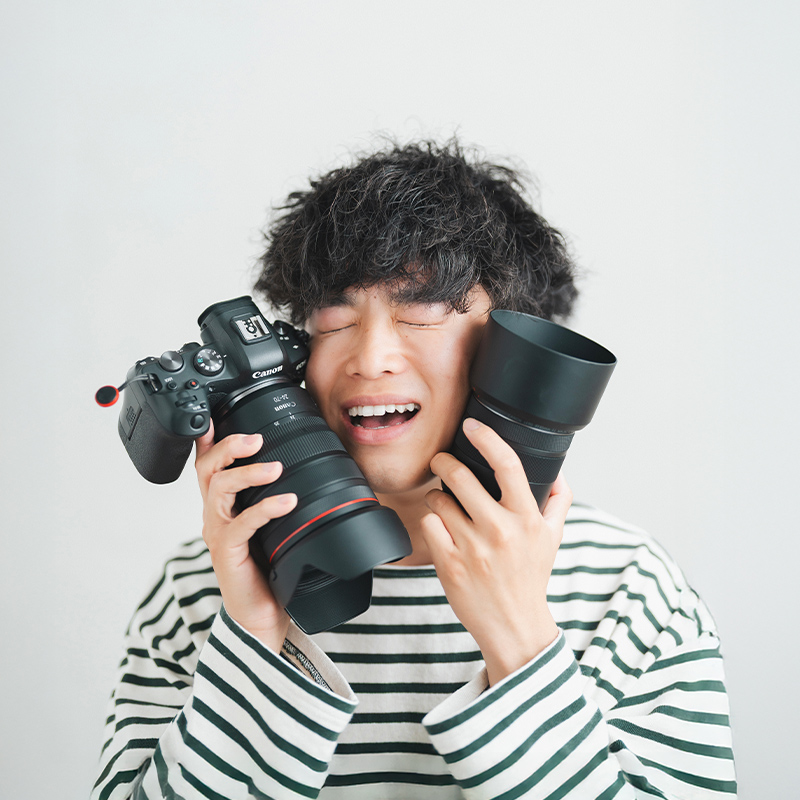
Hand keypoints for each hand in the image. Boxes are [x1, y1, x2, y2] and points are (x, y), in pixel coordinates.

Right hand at [195, 422, 297, 651]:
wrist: (261, 615)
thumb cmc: (269, 569)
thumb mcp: (275, 526)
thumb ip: (278, 498)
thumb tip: (306, 470)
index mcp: (224, 505)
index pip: (209, 464)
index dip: (209, 439)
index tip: (217, 415)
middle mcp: (216, 515)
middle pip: (207, 470)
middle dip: (229, 447)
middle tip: (255, 438)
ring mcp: (218, 533)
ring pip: (219, 490)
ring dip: (247, 473)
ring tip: (275, 469)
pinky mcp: (227, 553)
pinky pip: (239, 524)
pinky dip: (264, 509)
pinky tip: (286, 502)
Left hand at [422, 418, 571, 685]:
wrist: (514, 626)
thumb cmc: (531, 577)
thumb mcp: (553, 538)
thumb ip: (557, 501)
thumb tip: (557, 470)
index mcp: (527, 519)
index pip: (507, 465)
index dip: (486, 438)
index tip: (471, 425)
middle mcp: (500, 530)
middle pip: (460, 476)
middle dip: (444, 462)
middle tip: (442, 462)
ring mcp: (472, 548)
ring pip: (439, 499)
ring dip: (437, 495)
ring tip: (446, 504)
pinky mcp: (449, 564)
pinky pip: (429, 524)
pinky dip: (432, 521)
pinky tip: (442, 529)